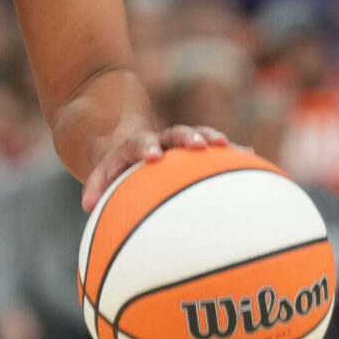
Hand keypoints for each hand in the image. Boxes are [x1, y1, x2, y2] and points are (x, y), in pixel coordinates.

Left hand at [81, 124, 230, 212]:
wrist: (123, 143)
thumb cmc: (114, 168)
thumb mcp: (102, 174)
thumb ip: (96, 186)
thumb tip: (86, 205)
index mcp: (134, 146)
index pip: (138, 143)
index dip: (145, 147)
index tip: (153, 155)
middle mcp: (159, 140)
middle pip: (172, 133)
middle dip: (186, 137)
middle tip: (198, 144)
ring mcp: (178, 143)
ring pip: (197, 137)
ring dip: (212, 140)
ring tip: (232, 147)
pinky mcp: (192, 149)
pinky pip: (212, 150)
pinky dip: (229, 152)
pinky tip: (251, 157)